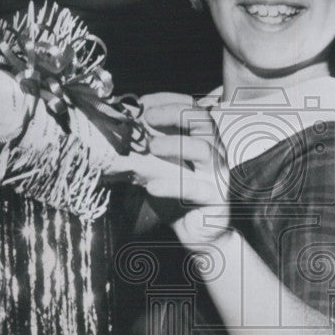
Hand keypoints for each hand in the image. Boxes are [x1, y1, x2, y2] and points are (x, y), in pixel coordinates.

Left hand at [140, 92, 230, 248]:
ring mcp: (218, 174)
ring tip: (151, 147)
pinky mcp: (217, 198)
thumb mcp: (157, 169)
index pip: (190, 107)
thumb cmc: (177, 197)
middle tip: (147, 118)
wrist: (197, 233)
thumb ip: (145, 151)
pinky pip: (197, 188)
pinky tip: (152, 187)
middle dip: (174, 113)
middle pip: (202, 120)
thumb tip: (116, 133)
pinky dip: (173, 186)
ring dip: (176, 144)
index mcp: (202, 139)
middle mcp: (215, 151)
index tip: (142, 103)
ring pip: (204, 149)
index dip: (167, 100)